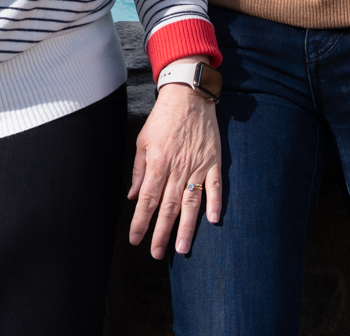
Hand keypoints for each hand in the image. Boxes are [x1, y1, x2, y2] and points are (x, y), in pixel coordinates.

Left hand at [127, 65, 222, 258]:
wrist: (188, 96)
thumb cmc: (163, 118)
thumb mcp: (143, 141)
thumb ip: (139, 170)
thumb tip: (134, 196)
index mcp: (158, 163)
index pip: (148, 199)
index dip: (141, 221)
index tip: (135, 239)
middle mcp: (177, 168)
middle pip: (168, 206)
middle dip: (161, 232)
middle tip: (156, 253)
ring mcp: (197, 165)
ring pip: (191, 201)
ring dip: (186, 226)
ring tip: (181, 248)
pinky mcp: (213, 160)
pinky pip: (215, 185)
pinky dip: (215, 202)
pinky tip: (212, 220)